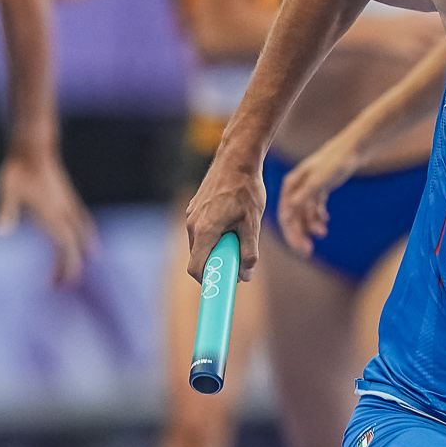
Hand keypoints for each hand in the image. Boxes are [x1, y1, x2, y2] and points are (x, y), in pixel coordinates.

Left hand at [0, 150, 95, 283]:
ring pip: (81, 233)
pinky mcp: (68, 198)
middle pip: (73, 245)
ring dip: (80, 251)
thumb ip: (5, 211)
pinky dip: (87, 234)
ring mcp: (68, 204)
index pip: (65, 247)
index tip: (60, 283)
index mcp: (52, 214)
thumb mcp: (7, 190)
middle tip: (61, 284)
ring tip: (78, 266)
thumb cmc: (17, 169)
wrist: (33, 147)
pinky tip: (88, 239)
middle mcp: (64, 212)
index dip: (65, 266)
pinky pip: (82, 221)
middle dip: (69, 266)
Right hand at [185, 133, 266, 281]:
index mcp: (204, 230)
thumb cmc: (246, 190)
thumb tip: (244, 275)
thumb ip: (248, 252)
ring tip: (239, 236)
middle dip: (218, 264)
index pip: (196, 269)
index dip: (208, 282)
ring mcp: (191, 216)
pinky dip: (215, 236)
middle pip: (200, 259)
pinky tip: (233, 224)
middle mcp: (192, 225)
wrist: (236, 158)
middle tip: (239, 260)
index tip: (222, 288)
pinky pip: (202, 232)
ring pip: (202, 245)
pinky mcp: (195, 209)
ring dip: (218, 249)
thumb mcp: (253, 224)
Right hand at [277, 137, 357, 257]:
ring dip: (311, 226)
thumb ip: (302, 199)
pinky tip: (325, 222)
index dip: (292, 235)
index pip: (286, 216)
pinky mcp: (317, 189)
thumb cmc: (334, 164)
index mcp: (291, 186)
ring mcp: (306, 189)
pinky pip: (313, 208)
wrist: (350, 151)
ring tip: (323, 232)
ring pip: (304, 214)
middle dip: (300, 235)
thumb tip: (286, 216)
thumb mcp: (318, 182)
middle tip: (308, 252)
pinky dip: (318, 217)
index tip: (301, 249)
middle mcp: (296, 188)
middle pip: (293, 218)